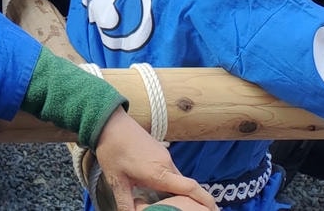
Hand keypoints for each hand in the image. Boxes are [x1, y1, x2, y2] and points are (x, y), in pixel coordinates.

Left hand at [92, 108, 217, 210]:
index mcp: (160, 173)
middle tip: (188, 210)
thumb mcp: (117, 181)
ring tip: (171, 203)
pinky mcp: (158, 150)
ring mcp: (164, 155)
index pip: (191, 188)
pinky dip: (168, 181)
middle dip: (189, 200)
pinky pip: (169, 170)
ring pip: (176, 178)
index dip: (205, 200)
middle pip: (185, 186)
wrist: (108, 121)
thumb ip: (126, 203)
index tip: (215, 209)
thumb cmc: (112, 149)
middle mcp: (167, 163)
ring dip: (176, 191)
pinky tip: (156, 188)